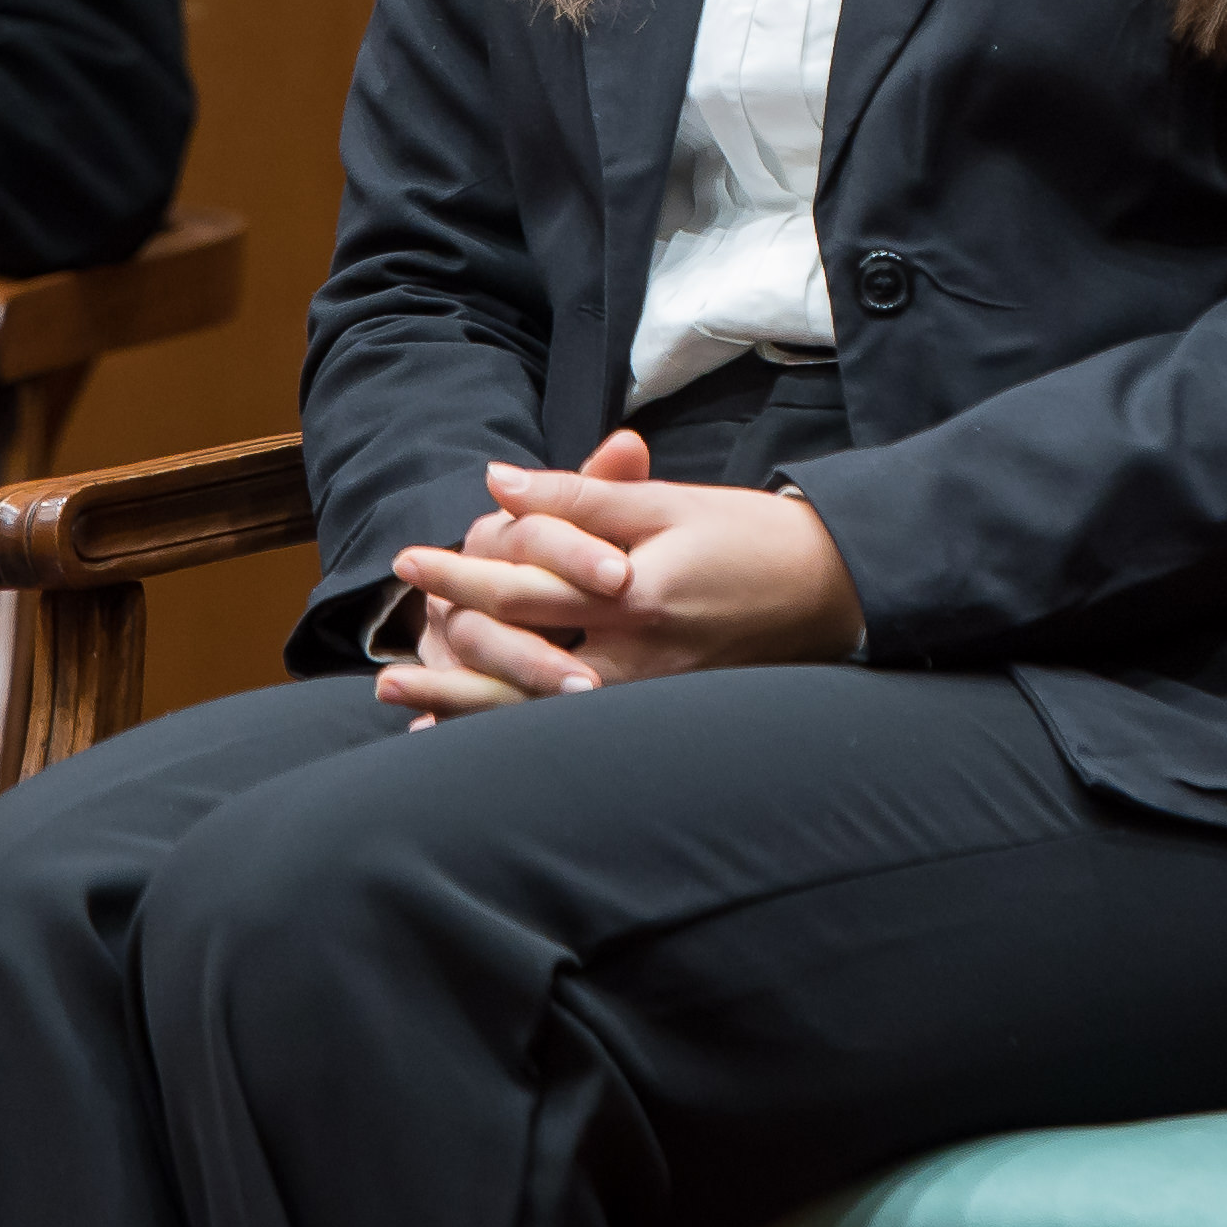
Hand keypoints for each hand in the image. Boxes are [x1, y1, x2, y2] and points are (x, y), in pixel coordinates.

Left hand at [377, 423, 865, 718]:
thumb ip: (579, 497)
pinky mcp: (665, 719)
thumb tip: (496, 484)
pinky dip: (521, 738)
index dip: (460, 574)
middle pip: (520, 661)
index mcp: (637, 594)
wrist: (836, 591)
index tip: (407, 563)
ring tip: (412, 710)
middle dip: (450, 658)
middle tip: (389, 662)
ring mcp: (653, 699)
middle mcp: (640, 658)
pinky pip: (576, 735)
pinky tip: (479, 741)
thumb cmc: (751, 538)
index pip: (525, 588)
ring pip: (542, 713)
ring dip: (471, 709)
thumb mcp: (667, 504)